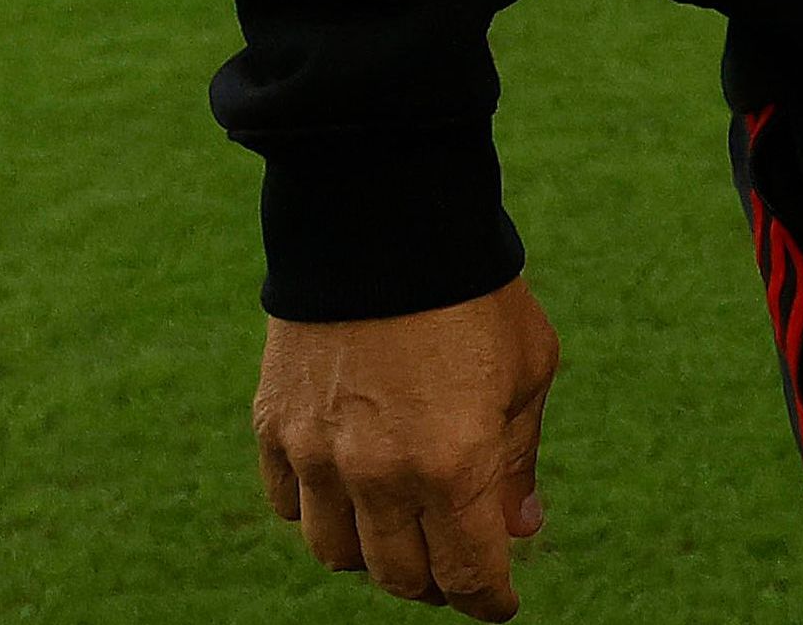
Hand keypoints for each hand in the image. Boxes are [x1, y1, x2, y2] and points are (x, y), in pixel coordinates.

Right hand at [255, 278, 558, 612]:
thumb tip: (519, 529)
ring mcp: (318, 452)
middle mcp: (380, 473)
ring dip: (372, 554)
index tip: (497, 603)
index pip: (468, 576)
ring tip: (398, 529)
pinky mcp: (275, 424)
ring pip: (337, 553)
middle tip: (453, 563)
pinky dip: (317, 510)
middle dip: (436, 581)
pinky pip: (288, 503)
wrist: (385, 216)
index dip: (487, 602)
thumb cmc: (472, 292)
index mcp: (454, 465)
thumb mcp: (527, 372)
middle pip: (401, 577)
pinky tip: (345, 489)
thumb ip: (519, 460)